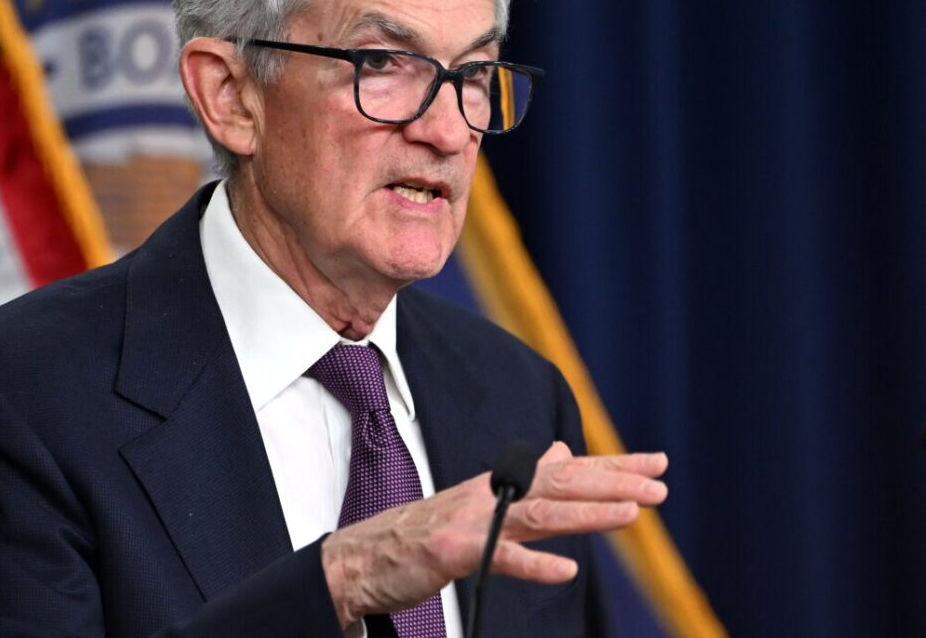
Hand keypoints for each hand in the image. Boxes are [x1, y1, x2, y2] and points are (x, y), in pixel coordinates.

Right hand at [320, 441, 667, 627]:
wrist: (362, 557)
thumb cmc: (422, 533)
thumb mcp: (479, 501)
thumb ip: (525, 480)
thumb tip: (561, 452)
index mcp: (501, 484)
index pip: (566, 469)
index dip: (612, 466)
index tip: (656, 464)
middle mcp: (491, 494)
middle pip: (560, 483)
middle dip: (612, 482)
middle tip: (660, 484)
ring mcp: (472, 521)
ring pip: (538, 513)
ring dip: (586, 512)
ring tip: (631, 514)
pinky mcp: (452, 551)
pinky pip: (498, 558)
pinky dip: (531, 564)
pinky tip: (565, 571)